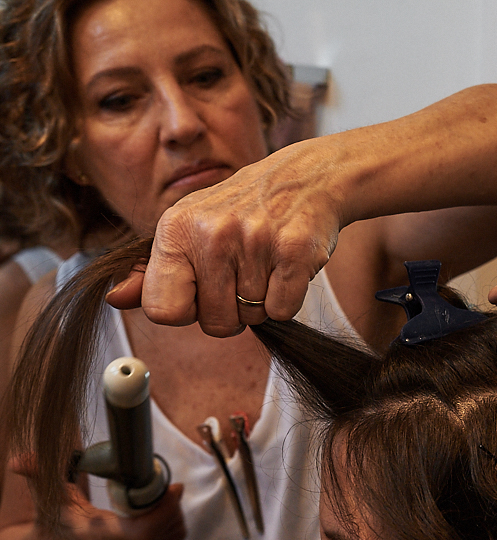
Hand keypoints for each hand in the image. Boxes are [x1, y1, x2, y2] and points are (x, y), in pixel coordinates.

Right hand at [21, 482, 186, 539]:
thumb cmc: (53, 522)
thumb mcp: (46, 496)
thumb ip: (38, 473)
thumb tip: (20, 460)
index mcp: (96, 538)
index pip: (142, 532)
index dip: (164, 510)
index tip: (173, 486)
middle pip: (163, 532)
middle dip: (171, 506)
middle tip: (165, 486)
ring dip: (174, 516)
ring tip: (162, 499)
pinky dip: (172, 531)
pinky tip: (161, 517)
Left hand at [136, 141, 339, 336]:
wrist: (302, 178)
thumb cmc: (241, 210)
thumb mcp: (188, 230)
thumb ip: (152, 272)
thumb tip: (114, 299)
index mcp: (176, 229)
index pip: (162, 310)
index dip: (188, 311)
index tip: (203, 292)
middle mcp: (212, 233)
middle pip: (214, 323)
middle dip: (232, 312)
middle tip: (242, 277)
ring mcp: (255, 241)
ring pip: (252, 318)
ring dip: (261, 302)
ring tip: (265, 265)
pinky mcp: (295, 250)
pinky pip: (282, 311)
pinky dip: (287, 300)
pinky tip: (285, 268)